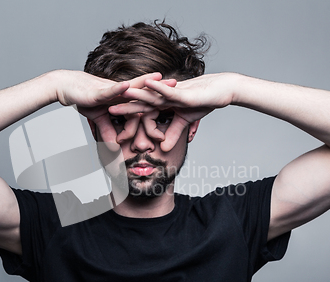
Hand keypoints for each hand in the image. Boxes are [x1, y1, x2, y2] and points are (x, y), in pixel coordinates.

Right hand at [55, 70, 175, 147]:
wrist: (65, 86)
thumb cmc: (82, 98)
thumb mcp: (98, 118)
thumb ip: (109, 130)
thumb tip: (115, 146)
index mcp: (122, 97)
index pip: (143, 102)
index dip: (156, 105)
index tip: (173, 104)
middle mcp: (120, 92)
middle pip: (144, 91)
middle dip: (161, 90)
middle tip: (180, 88)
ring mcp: (111, 89)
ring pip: (133, 87)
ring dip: (147, 83)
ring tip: (162, 79)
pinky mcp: (99, 90)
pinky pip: (112, 89)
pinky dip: (120, 88)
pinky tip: (129, 86)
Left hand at [109, 73, 236, 150]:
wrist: (223, 89)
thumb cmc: (204, 102)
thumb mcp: (185, 121)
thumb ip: (173, 133)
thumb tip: (163, 148)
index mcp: (163, 102)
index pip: (142, 111)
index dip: (129, 118)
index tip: (116, 127)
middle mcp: (164, 95)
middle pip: (141, 102)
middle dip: (124, 106)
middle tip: (106, 109)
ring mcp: (172, 92)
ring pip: (151, 94)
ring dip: (135, 93)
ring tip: (120, 93)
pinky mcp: (182, 91)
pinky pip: (167, 89)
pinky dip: (157, 88)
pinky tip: (146, 86)